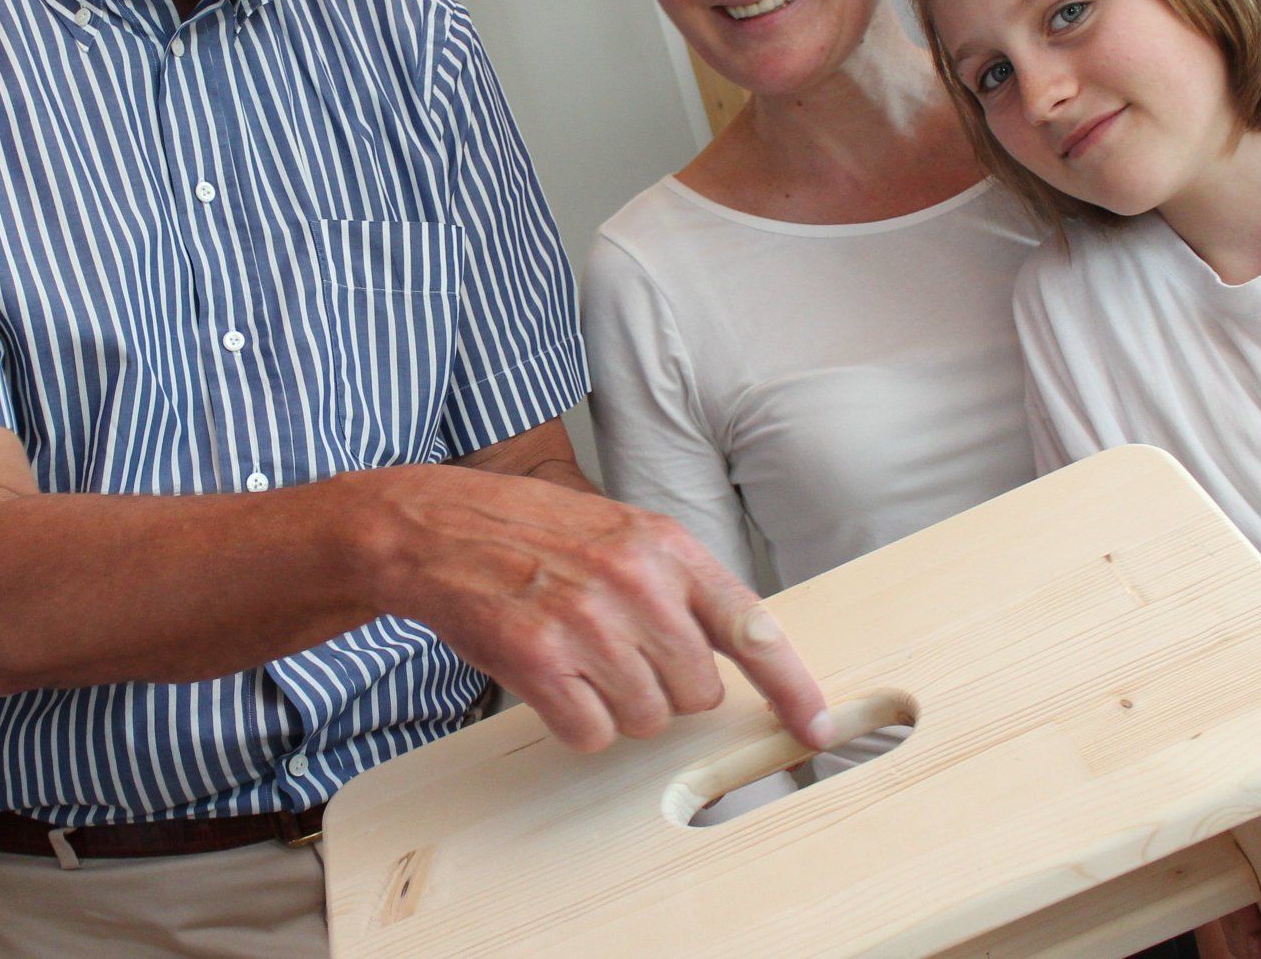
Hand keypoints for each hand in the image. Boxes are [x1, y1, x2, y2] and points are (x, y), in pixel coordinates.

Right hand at [375, 466, 832, 753]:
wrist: (445, 527)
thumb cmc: (539, 532)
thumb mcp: (626, 534)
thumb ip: (682, 585)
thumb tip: (739, 648)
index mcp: (668, 548)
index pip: (751, 626)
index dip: (790, 684)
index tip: (814, 725)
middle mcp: (636, 584)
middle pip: (697, 693)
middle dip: (667, 688)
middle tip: (623, 652)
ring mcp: (588, 623)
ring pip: (646, 719)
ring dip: (618, 706)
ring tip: (582, 658)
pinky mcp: (540, 660)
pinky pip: (591, 734)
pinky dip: (576, 722)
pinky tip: (555, 680)